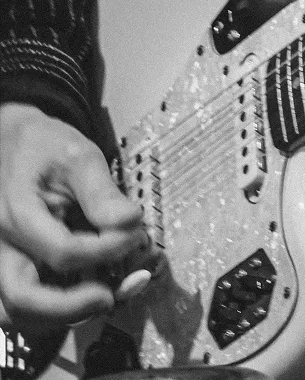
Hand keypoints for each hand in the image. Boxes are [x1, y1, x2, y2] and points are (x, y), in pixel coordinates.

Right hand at [0, 102, 149, 327]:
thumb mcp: (77, 156)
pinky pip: (27, 303)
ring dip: (62, 315)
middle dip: (71, 307)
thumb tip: (132, 221)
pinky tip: (95, 289)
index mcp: (17, 215)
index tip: (137, 235)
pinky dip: (58, 308)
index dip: (105, 250)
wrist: (13, 145)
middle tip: (110, 297)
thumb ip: (102, 191)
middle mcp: (1, 248)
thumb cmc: (44, 147)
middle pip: (21, 300)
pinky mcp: (13, 269)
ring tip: (106, 296)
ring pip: (16, 312)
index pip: (62, 251)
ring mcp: (3, 262)